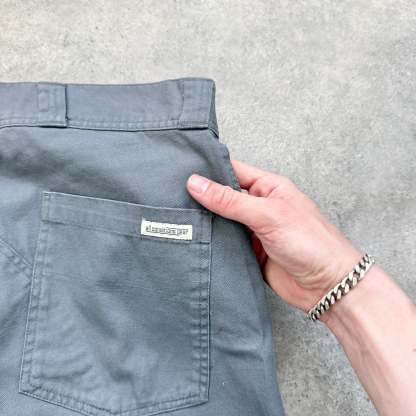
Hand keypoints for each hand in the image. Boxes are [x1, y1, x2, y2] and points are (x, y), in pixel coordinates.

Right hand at [186, 160, 361, 311]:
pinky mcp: (250, 252)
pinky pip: (226, 243)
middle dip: (202, 198)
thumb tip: (197, 183)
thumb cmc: (310, 243)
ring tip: (176, 218)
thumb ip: (230, 201)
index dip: (209, 170)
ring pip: (223, 221)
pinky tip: (194, 241)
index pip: (233, 171)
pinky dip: (213, 243)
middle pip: (224, 197)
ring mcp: (254, 230)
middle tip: (171, 197)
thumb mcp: (267, 215)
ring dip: (206, 222)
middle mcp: (259, 206)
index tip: (181, 172)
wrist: (327, 287)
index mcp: (268, 187)